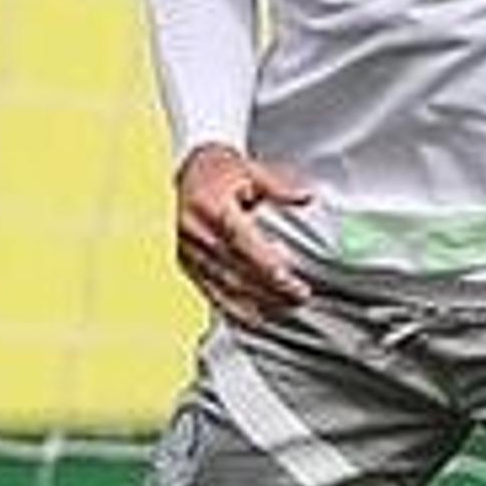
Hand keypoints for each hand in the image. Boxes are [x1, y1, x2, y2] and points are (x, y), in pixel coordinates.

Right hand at [174, 143, 314, 326]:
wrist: (180, 170)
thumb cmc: (213, 168)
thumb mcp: (246, 168)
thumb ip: (277, 185)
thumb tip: (305, 196)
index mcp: (211, 209)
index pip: (242, 243)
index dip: (265, 264)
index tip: (289, 279)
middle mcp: (196, 234)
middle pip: (236, 270)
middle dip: (269, 289)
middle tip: (298, 297)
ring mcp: (189, 252)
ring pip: (224, 286)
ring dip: (255, 302)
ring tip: (284, 311)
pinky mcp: (186, 264)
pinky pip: (210, 291)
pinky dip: (233, 308)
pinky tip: (253, 318)